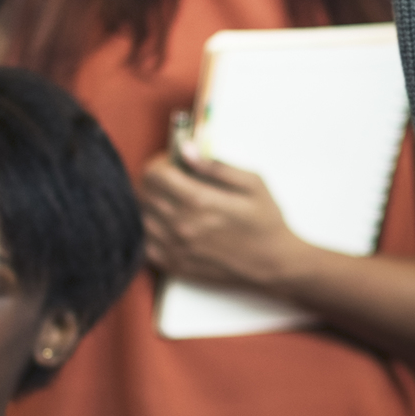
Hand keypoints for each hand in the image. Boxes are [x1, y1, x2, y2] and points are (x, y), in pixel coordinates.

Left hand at [140, 141, 305, 292]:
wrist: (274, 264)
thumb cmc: (266, 222)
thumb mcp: (253, 184)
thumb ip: (217, 165)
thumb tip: (187, 150)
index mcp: (200, 201)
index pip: (154, 174)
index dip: (160, 163)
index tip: (173, 163)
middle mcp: (181, 226)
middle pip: (143, 194)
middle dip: (154, 181)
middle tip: (172, 180)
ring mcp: (175, 249)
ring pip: (140, 219)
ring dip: (150, 206)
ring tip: (170, 202)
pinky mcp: (174, 266)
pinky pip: (145, 244)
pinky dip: (150, 232)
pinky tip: (167, 225)